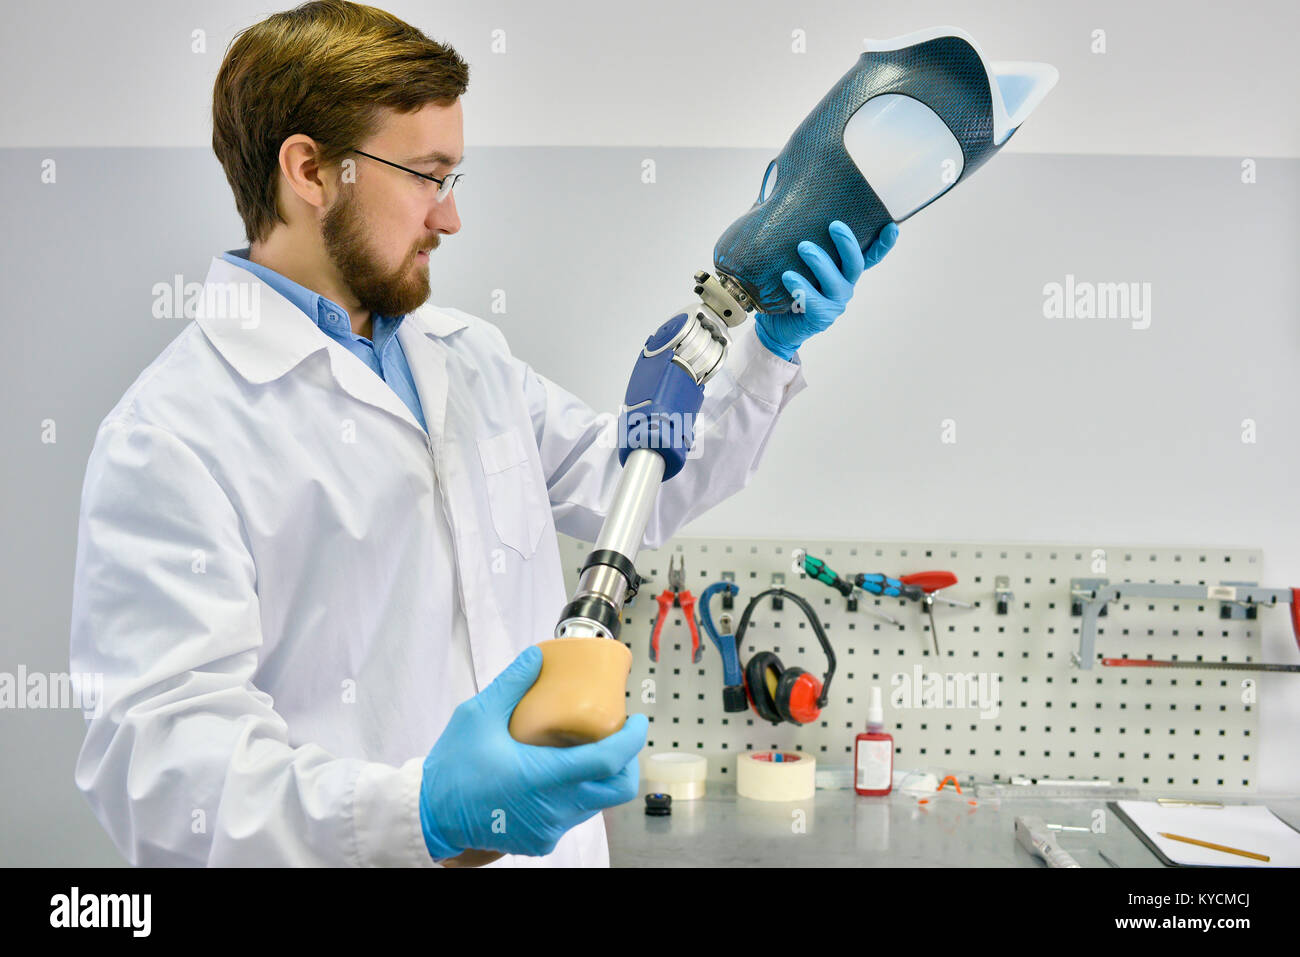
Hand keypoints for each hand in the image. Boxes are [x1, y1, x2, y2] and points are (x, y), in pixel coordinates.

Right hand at [418, 645, 646, 858]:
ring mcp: (548, 829)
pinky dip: (578, 794)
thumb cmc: (452, 767)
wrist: (429, 815)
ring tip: (586, 749)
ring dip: (600, 777)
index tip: (637, 720)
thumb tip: (537, 656)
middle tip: (618, 736)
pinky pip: (573, 816)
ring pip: (596, 804)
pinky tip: (561, 772)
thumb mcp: (477, 715)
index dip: (631, 740)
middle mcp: (553, 809)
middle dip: (626, 762)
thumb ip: (511, 684)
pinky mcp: (541, 841)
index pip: (607, 762)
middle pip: (615, 789)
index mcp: (542, 777)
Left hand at [754, 221, 898, 359]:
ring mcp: (834, 303)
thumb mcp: (790, 257)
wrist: (771, 323)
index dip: (883, 244)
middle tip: (834, 226)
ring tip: (803, 247)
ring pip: (836, 283)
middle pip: (856, 264)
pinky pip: (814, 302)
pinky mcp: (820, 318)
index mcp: (841, 269)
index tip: (891, 227)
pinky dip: (802, 288)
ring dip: (821, 263)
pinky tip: (788, 277)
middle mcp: (843, 285)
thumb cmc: (782, 284)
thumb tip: (770, 196)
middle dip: (847, 244)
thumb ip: (790, 233)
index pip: (869, 256)